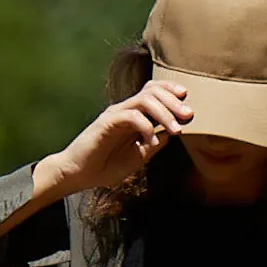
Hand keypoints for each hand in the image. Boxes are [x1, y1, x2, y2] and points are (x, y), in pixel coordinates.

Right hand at [46, 81, 193, 192]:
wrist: (78, 175)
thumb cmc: (106, 166)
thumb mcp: (139, 156)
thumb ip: (155, 143)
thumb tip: (173, 133)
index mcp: (133, 115)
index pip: (154, 92)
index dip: (172, 92)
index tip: (189, 105)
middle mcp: (125, 110)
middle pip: (152, 91)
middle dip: (174, 101)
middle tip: (189, 115)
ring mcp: (115, 115)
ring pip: (144, 100)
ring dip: (164, 112)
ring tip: (176, 129)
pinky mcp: (106, 123)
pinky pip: (130, 116)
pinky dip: (146, 126)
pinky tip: (151, 140)